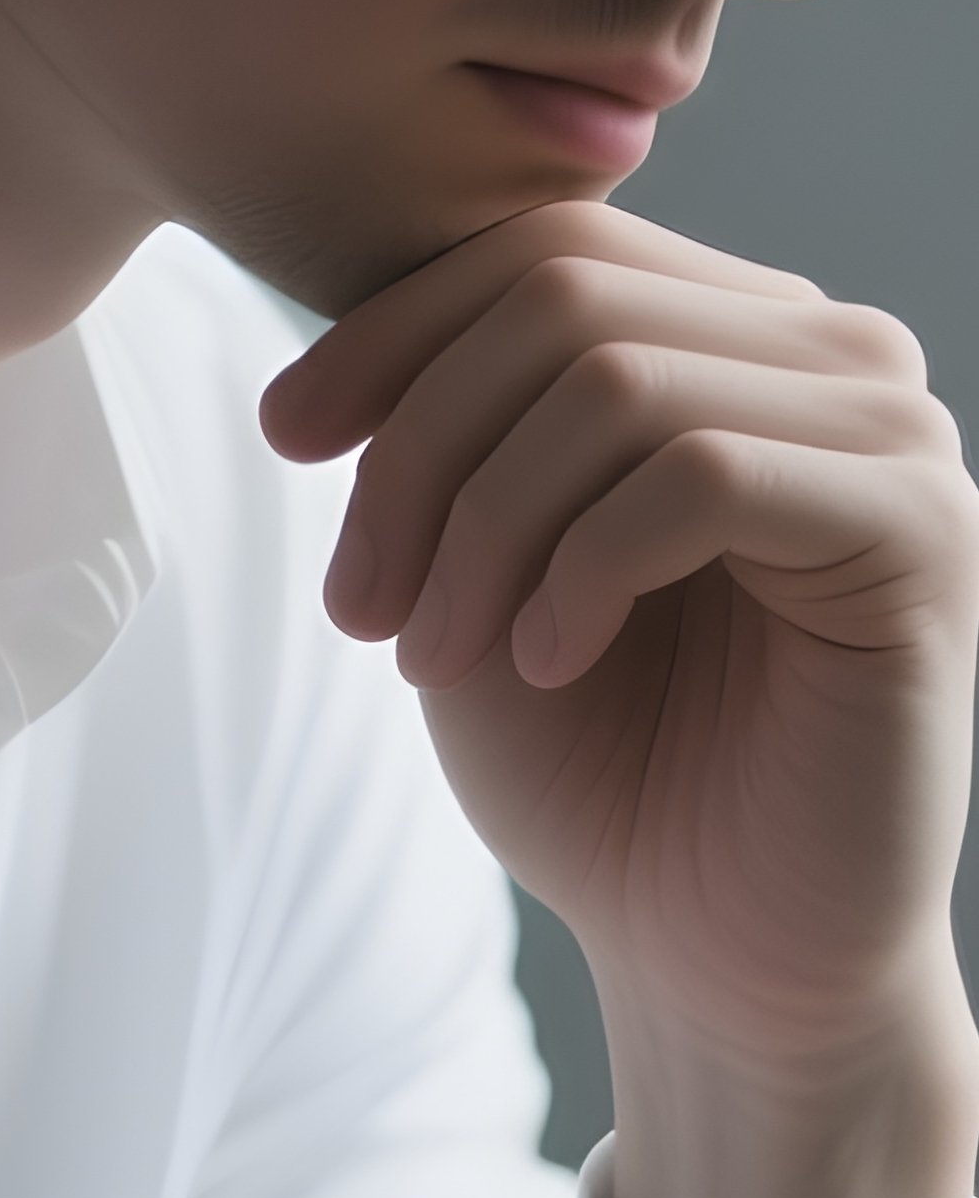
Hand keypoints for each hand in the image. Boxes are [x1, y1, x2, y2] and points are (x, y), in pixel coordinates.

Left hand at [258, 198, 978, 1086]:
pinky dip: (580, 570)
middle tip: (358, 609)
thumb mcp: (471, 572)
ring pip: (614, 384)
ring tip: (429, 660)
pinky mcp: (919, 530)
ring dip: (478, 531)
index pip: (542, 251)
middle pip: (561, 300)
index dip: (388, 332)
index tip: (282, 437)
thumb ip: (441, 440)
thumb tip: (341, 348)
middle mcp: (817, 359)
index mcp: (719, 346)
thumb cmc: (592, 760)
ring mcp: (882, 434)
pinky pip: (697, 476)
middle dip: (417, 454)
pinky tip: (549, 661)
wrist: (712, 945)